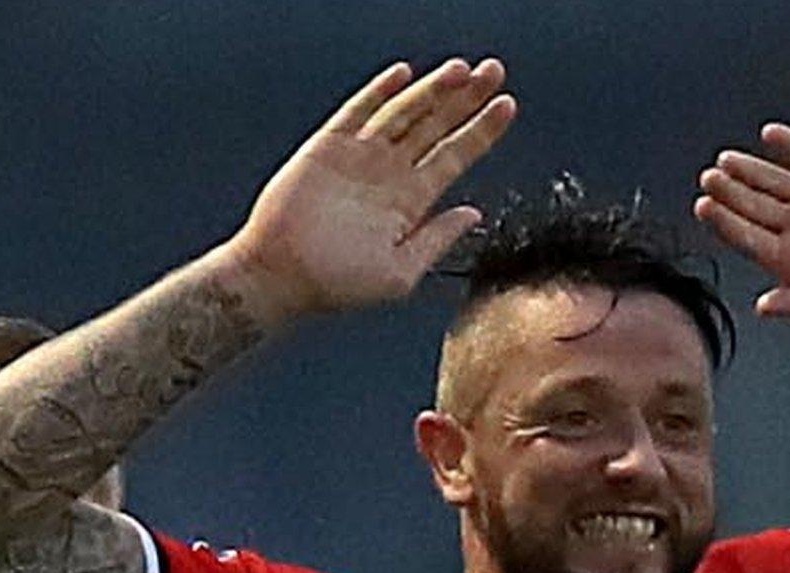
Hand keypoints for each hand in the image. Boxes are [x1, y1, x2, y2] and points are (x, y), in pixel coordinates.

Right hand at [224, 58, 517, 318]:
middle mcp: (390, 174)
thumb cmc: (337, 285)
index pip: (455, 156)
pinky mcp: (328, 148)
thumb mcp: (402, 272)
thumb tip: (473, 214)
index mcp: (411, 202)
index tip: (507, 105)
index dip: (481, 131)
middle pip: (436, 126)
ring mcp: (360, 158)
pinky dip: (380, 92)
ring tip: (462, 70)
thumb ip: (438, 239)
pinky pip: (359, 112)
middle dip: (466, 99)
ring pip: (405, 112)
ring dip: (433, 90)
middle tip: (495, 71)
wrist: (282, 278)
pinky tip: (403, 75)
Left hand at [694, 123, 789, 319]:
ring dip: (748, 168)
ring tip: (727, 160)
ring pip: (771, 178)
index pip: (746, 237)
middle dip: (729, 191)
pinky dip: (789, 145)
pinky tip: (771, 136)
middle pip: (751, 205)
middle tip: (710, 177)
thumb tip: (763, 308)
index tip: (705, 205)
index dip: (724, 221)